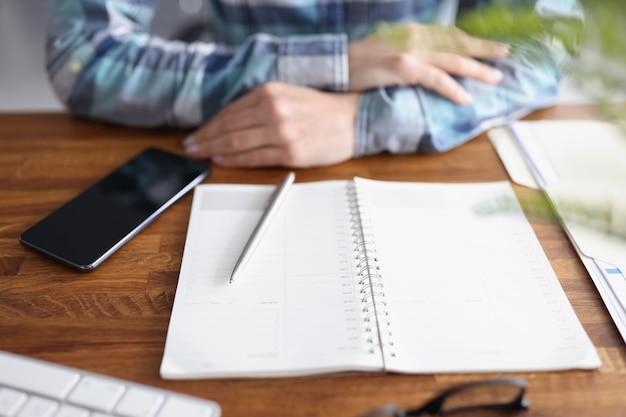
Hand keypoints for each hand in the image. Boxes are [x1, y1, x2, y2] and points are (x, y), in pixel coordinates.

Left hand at [183, 82, 359, 167]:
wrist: (352, 120)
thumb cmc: (319, 110)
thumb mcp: (287, 95)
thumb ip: (260, 104)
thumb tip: (228, 122)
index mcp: (271, 93)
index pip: (230, 111)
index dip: (209, 125)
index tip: (196, 134)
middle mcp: (274, 110)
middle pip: (228, 127)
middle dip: (204, 138)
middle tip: (190, 147)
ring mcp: (282, 133)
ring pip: (237, 143)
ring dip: (214, 149)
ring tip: (201, 154)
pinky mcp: (291, 153)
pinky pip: (254, 158)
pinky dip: (235, 160)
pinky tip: (223, 160)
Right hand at [347, 23, 508, 103]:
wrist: (335, 65)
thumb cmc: (358, 63)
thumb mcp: (387, 51)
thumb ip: (408, 54)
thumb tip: (426, 65)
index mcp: (412, 33)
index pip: (448, 36)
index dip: (470, 41)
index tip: (488, 46)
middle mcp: (415, 37)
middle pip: (456, 43)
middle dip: (482, 50)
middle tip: (505, 55)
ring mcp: (410, 52)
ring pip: (452, 59)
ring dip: (476, 70)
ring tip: (495, 78)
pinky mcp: (403, 68)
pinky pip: (435, 78)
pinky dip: (452, 88)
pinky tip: (465, 98)